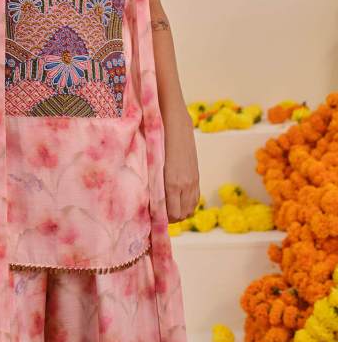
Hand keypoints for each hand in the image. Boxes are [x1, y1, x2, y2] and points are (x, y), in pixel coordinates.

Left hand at [162, 103, 200, 222]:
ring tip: (168, 210)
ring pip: (189, 209)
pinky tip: (179, 202)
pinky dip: (187, 205)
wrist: (175, 122)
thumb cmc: (156, 139)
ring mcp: (192, 181)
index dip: (161, 219)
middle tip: (158, 215)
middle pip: (180, 215)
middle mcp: (184, 184)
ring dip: (179, 213)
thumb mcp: (151, 162)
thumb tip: (146, 197)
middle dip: (169, 218)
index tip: (152, 218)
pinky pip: (195, 199)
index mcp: (172, 182)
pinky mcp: (196, 176)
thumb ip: (152, 181)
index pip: (169, 214)